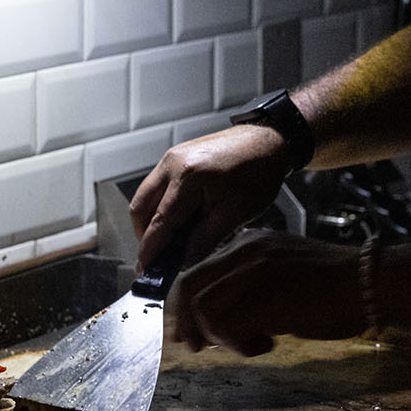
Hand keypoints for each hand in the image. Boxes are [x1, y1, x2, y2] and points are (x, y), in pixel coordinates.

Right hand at [128, 123, 297, 285]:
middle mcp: (173, 163)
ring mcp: (172, 157)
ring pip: (145, 196)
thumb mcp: (236, 213)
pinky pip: (156, 186)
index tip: (145, 269)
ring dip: (152, 220)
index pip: (160, 221)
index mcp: (188, 176)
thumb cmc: (258, 172)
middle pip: (141, 207)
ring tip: (171, 238)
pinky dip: (160, 205)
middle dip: (145, 234)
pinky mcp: (176, 156)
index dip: (150, 249)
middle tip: (158, 256)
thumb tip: (184, 260)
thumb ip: (205, 239)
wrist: (269, 141)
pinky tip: (179, 218)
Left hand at [168, 231, 367, 357]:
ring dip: (222, 339)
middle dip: (188, 325)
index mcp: (249, 242)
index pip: (196, 272)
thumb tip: (214, 321)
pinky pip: (229, 329)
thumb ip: (249, 284)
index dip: (183, 307)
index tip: (186, 333)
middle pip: (191, 290)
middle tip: (198, 348)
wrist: (369, 282)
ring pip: (207, 313)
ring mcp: (256, 273)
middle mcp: (247, 251)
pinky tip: (267, 345)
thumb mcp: (282, 269)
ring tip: (251, 343)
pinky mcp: (267, 298)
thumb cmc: (333, 284)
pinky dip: (241, 346)